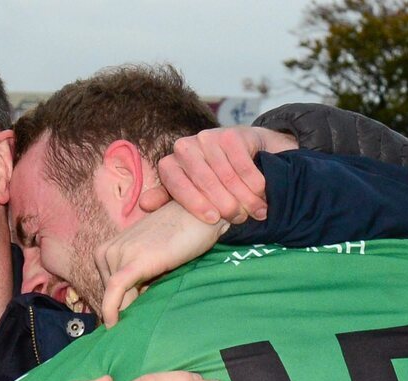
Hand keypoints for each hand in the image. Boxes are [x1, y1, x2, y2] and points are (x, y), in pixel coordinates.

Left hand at [96, 201, 228, 327]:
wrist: (201, 215)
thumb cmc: (180, 238)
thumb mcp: (151, 262)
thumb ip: (139, 282)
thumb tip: (132, 313)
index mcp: (107, 250)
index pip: (107, 291)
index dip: (117, 309)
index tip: (125, 326)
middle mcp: (108, 251)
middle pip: (111, 295)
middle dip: (125, 309)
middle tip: (142, 322)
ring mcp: (119, 253)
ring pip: (117, 296)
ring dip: (132, 309)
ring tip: (154, 310)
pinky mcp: (134, 260)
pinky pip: (116, 289)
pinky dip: (112, 309)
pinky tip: (114, 326)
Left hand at [139, 126, 297, 223]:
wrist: (245, 154)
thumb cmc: (213, 183)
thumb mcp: (189, 194)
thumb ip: (168, 200)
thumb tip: (144, 205)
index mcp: (170, 165)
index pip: (176, 184)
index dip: (195, 203)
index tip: (212, 220)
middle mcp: (184, 148)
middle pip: (204, 181)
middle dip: (224, 203)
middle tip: (239, 219)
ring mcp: (207, 138)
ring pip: (226, 174)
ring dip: (245, 197)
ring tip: (257, 212)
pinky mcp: (230, 133)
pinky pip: (243, 163)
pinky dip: (255, 182)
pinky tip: (262, 194)